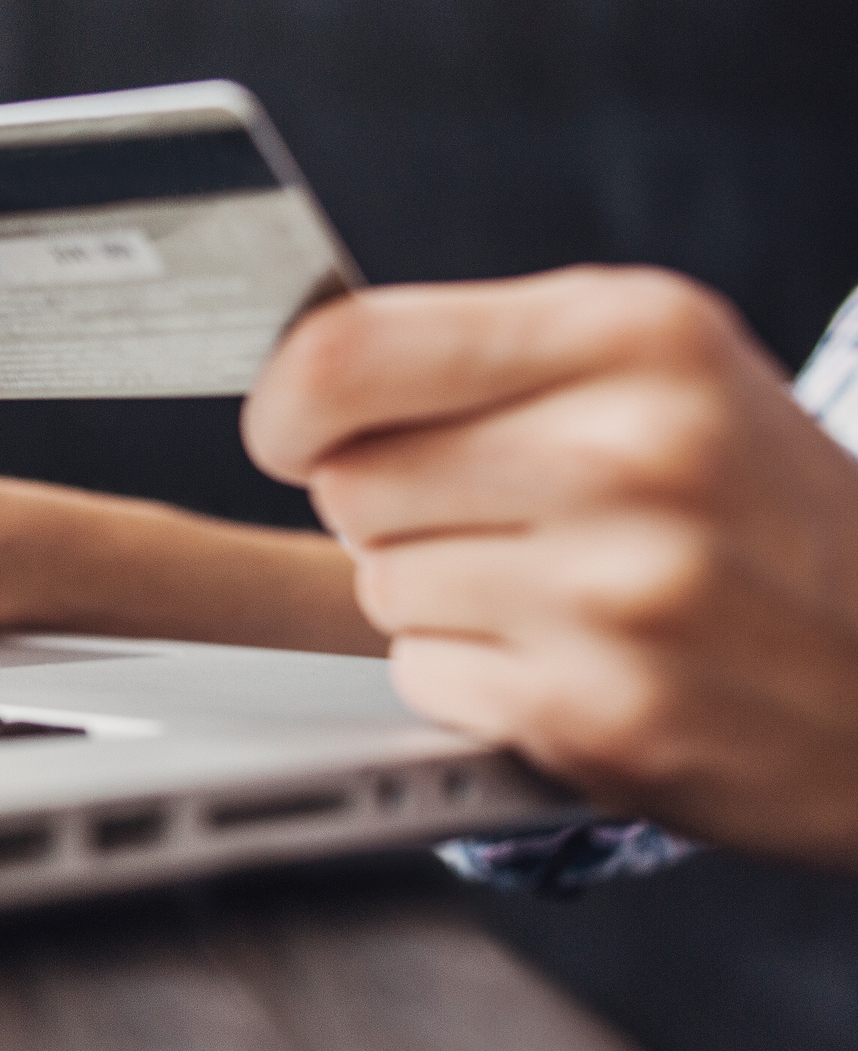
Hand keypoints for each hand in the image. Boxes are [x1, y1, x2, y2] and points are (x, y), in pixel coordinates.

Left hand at [244, 266, 857, 864]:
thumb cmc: (762, 506)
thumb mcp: (664, 370)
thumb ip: (482, 354)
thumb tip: (295, 381)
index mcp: (636, 334)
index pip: (348, 354)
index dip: (289, 403)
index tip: (292, 427)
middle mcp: (628, 455)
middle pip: (348, 481)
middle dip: (392, 504)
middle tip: (502, 515)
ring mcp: (616, 594)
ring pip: (379, 585)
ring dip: (436, 595)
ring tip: (563, 588)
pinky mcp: (599, 716)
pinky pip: (422, 677)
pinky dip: (472, 677)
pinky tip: (574, 659)